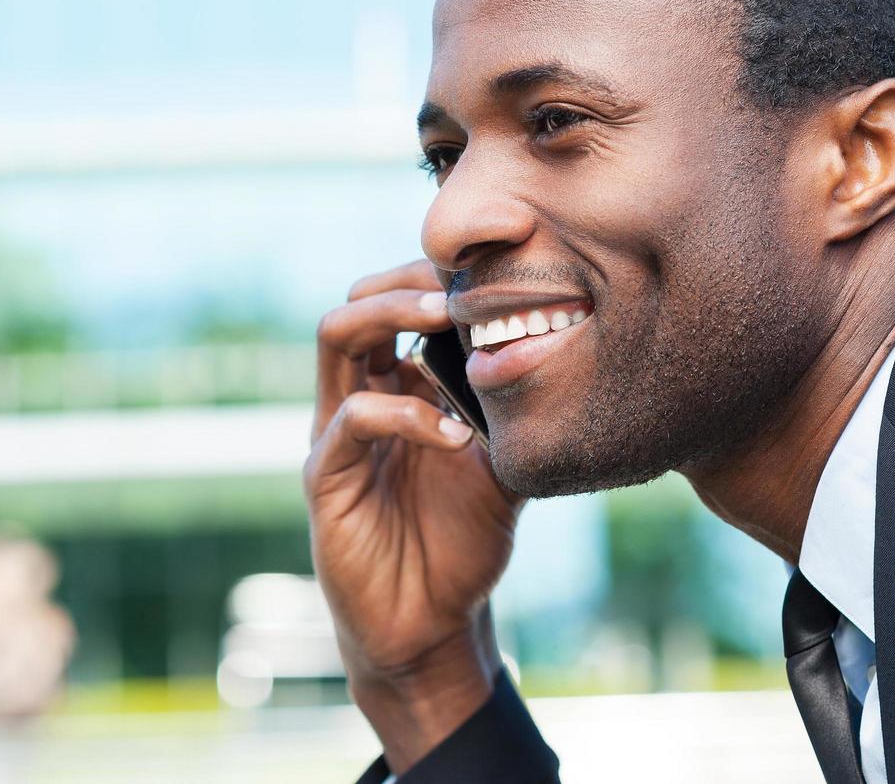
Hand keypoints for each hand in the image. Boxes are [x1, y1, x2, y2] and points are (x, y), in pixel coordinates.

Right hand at [306, 259, 523, 771]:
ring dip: (393, 315)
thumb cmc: (462, 542)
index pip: (396, 304)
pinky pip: (352, 419)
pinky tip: (455, 435)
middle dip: (409, 280)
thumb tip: (568, 360)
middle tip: (464, 284)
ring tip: (449, 319)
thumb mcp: (505, 466)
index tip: (491, 269)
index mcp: (396, 388)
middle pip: (358, 303)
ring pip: (337, 338)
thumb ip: (517, 416)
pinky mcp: (326, 478)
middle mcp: (358, 399)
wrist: (431, 625)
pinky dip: (407, 413)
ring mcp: (336, 435)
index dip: (434, 277)